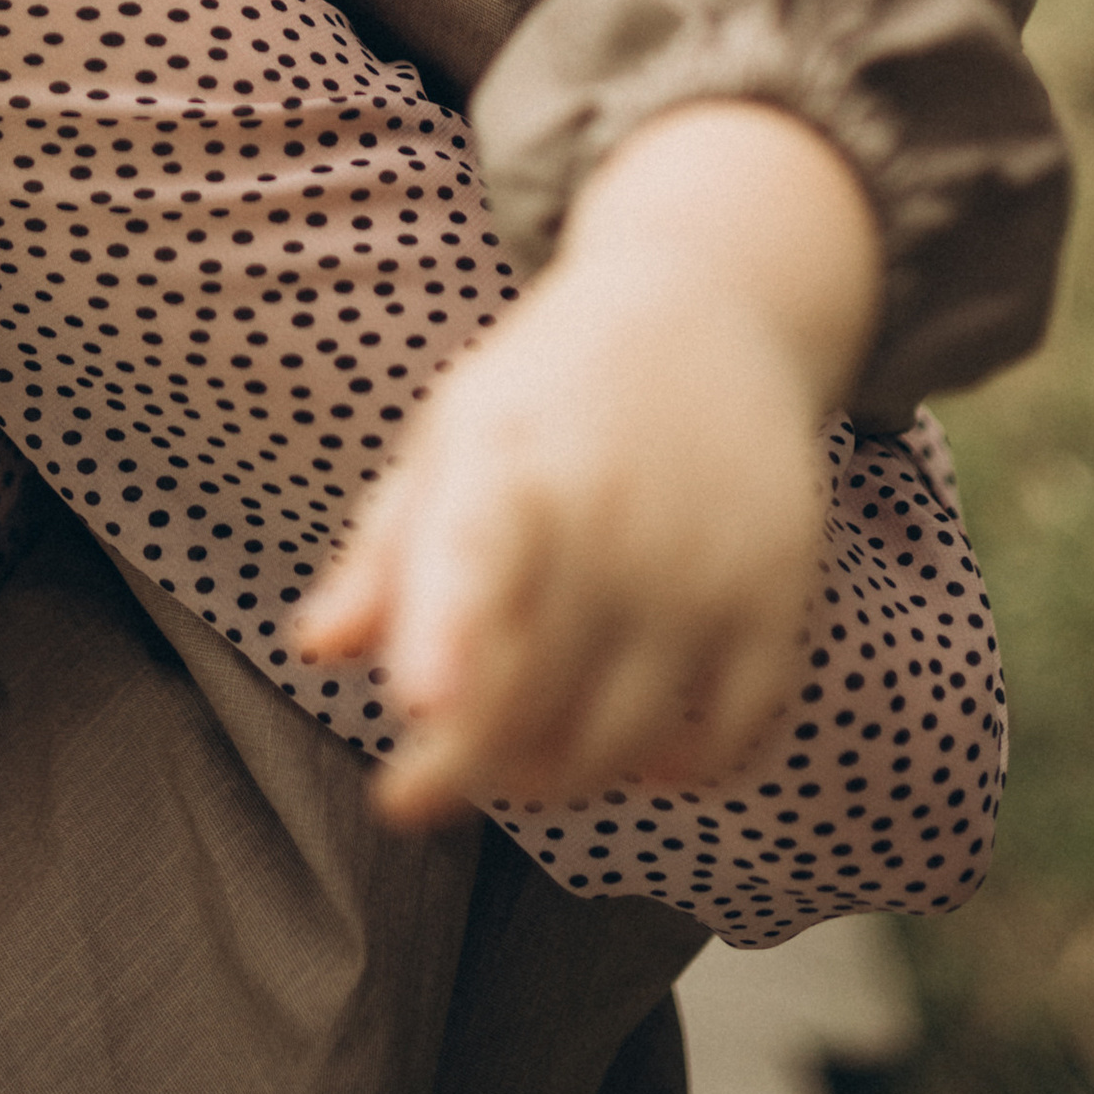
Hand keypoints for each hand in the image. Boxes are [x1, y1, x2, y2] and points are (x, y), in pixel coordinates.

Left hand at [296, 102, 882, 826]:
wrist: (710, 312)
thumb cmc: (550, 390)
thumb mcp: (453, 434)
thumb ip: (383, 552)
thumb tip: (316, 651)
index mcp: (506, 458)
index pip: (474, 549)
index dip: (446, 629)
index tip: (420, 705)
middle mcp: (610, 513)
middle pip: (530, 697)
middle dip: (464, 766)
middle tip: (427, 779)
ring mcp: (702, 563)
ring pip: (619, 741)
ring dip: (556, 781)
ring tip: (519, 764)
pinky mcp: (778, 597)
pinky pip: (728, 737)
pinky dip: (677, 771)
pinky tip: (637, 756)